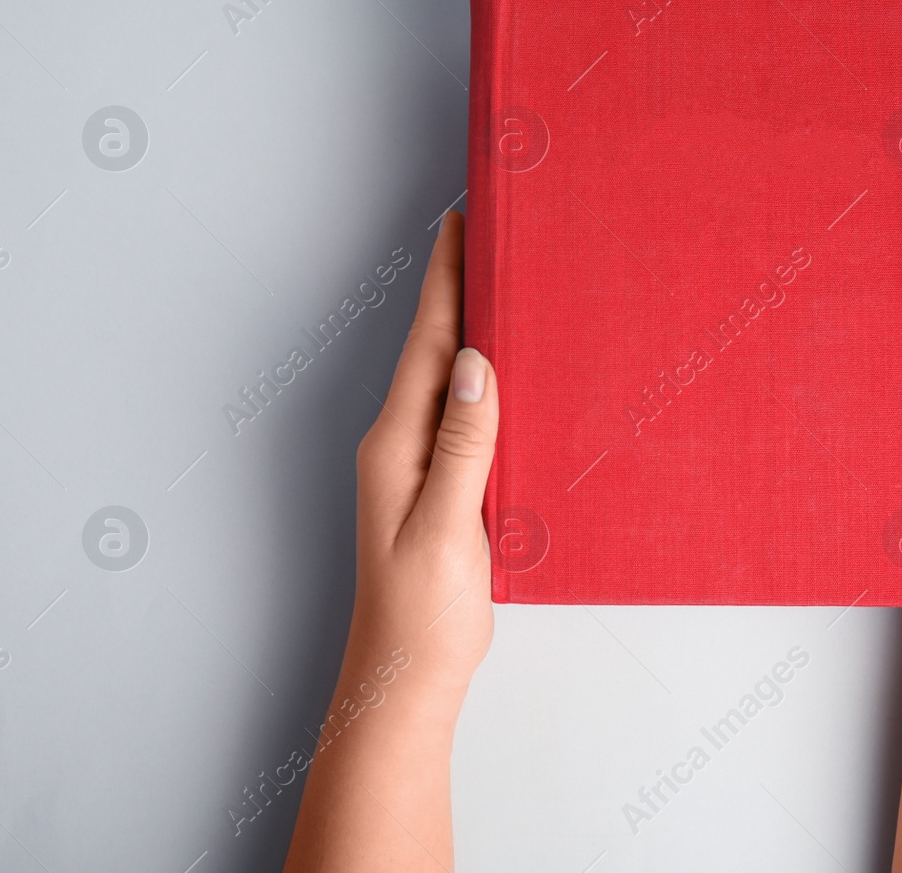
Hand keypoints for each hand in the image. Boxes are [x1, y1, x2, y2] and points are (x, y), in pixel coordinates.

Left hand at [348, 210, 495, 704]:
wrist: (405, 679)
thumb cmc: (422, 617)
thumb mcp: (446, 529)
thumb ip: (462, 446)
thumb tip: (476, 364)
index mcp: (395, 444)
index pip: (426, 344)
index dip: (445, 281)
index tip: (459, 223)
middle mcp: (398, 444)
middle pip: (434, 350)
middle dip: (459, 289)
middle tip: (491, 234)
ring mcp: (414, 465)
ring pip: (447, 380)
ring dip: (471, 330)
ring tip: (503, 284)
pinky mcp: (436, 487)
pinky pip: (459, 416)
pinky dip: (482, 382)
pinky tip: (506, 375)